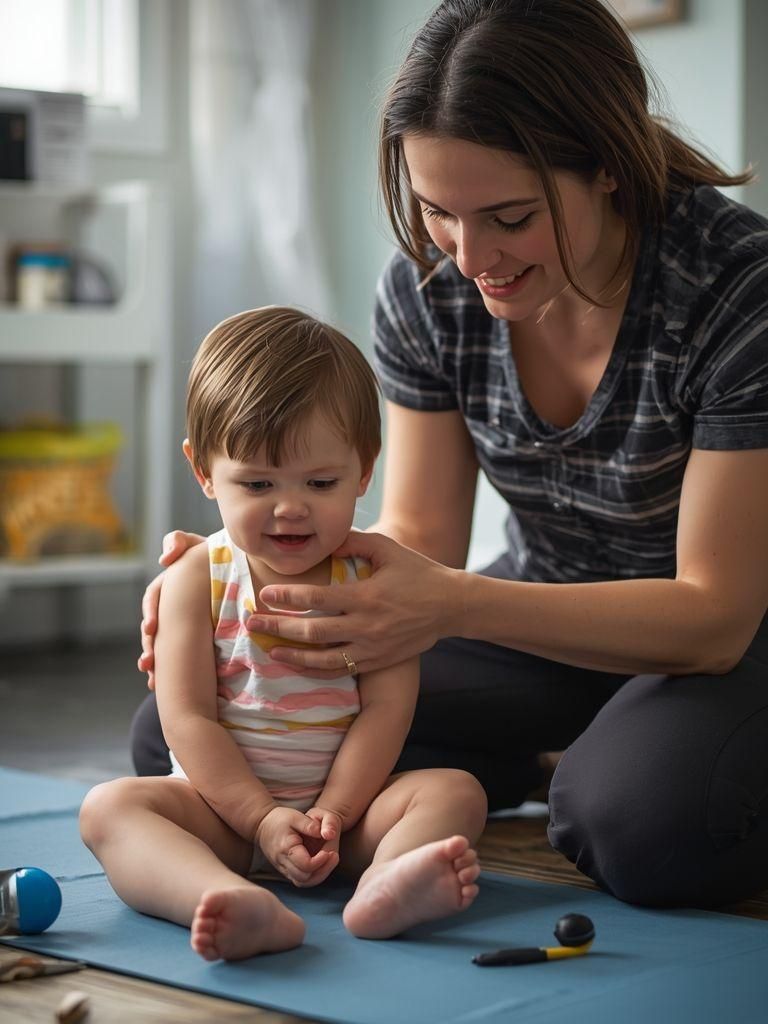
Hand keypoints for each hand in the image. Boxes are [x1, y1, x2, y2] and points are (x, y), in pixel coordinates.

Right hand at [137, 530, 205, 688]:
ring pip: (159, 642)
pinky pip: (172, 653)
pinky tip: (156, 684)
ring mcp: (178, 620)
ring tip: (151, 674)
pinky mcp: (188, 636)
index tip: (151, 627)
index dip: (151, 611)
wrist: (240, 572)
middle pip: (153, 625)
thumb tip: (164, 556)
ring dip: (153, 658)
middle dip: (149, 643)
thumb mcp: (198, 546)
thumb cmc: (217, 556)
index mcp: (171, 583)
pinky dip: (163, 669)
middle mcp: (171, 602)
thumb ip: (178, 543)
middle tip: (149, 659)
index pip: (155, 596)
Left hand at [244, 532, 461, 675]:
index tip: (264, 594)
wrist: (451, 607)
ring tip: (269, 649)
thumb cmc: (418, 573)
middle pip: (311, 631)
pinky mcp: (377, 662)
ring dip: (292, 655)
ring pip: (322, 659)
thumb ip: (355, 542)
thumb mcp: (389, 549)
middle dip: (277, 627)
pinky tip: (299, 663)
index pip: (316, 599)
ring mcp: (371, 648)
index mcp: (366, 595)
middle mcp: (366, 625)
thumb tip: (325, 543)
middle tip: (252, 623)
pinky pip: (340, 670)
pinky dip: (316, 669)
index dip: (287, 597)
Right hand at [256, 806, 337, 886]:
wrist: (261, 825)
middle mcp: (283, 863)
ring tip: (330, 860)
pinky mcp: (286, 870)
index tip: (330, 851)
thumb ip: (310, 824)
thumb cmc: (280, 819)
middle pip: (305, 878)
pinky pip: (301, 880)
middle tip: (334, 855)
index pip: (306, 865)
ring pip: (303, 882)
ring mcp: (283, 869)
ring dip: (320, 875)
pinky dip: (314, 875)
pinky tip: (322, 863)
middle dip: (323, 869)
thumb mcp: (295, 816)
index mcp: (285, 849)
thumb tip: (326, 834)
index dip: (321, 861)